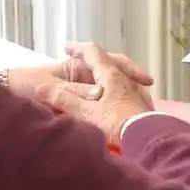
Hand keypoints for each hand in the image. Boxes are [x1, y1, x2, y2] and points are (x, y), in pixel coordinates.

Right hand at [31, 42, 154, 142]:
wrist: (147, 141)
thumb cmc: (116, 125)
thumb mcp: (86, 113)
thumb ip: (64, 100)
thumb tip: (42, 90)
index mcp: (111, 75)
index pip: (93, 52)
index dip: (77, 48)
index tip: (66, 48)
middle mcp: (126, 78)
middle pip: (111, 60)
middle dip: (94, 58)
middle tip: (82, 58)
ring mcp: (137, 91)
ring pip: (121, 74)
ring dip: (106, 73)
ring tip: (97, 78)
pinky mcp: (143, 105)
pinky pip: (127, 88)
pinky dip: (116, 87)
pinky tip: (113, 98)